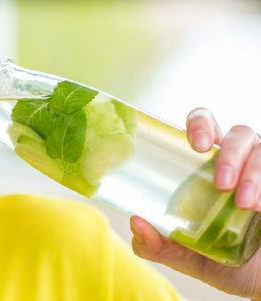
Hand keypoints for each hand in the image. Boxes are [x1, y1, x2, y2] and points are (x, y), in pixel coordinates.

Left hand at [130, 107, 260, 299]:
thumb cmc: (225, 260)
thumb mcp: (186, 256)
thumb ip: (157, 244)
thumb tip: (135, 222)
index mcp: (207, 168)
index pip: (204, 126)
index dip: (200, 124)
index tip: (195, 143)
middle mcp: (238, 163)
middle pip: (237, 133)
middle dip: (229, 153)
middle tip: (220, 183)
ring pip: (260, 149)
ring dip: (251, 173)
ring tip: (241, 203)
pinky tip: (258, 207)